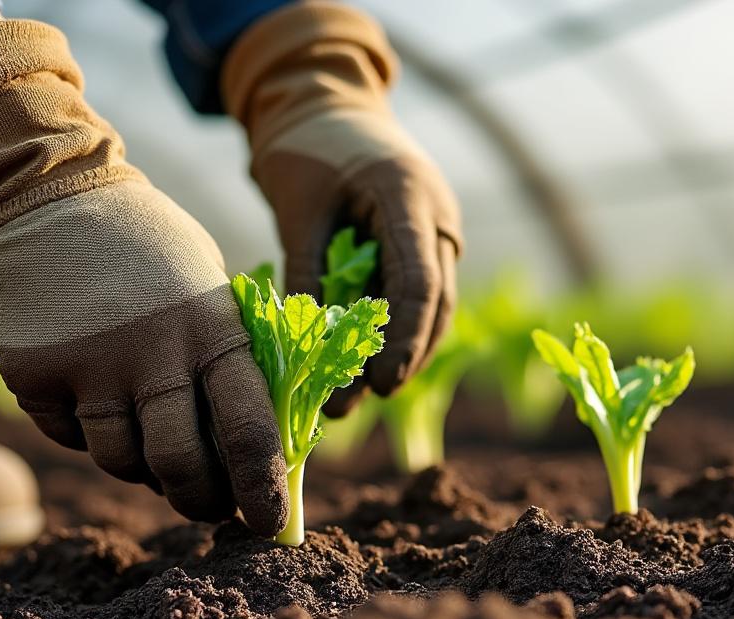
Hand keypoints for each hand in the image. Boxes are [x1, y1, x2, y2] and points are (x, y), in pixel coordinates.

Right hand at [0, 20, 287, 533]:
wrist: (44, 193)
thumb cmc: (146, 249)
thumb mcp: (206, 287)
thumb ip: (228, 360)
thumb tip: (257, 454)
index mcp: (213, 329)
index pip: (249, 431)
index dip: (262, 490)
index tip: (269, 523)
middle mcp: (153, 354)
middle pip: (182, 467)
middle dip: (202, 501)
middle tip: (211, 508)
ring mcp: (89, 367)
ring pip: (122, 461)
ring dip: (144, 469)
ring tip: (152, 442)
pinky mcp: (35, 374)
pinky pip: (71, 437)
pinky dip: (89, 433)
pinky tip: (95, 395)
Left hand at [224, 2, 461, 414]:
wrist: (323, 102)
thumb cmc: (305, 146)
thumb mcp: (298, 211)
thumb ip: (309, 275)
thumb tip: (308, 349)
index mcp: (409, 196)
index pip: (420, 282)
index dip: (404, 339)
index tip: (380, 383)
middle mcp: (435, 216)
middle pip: (435, 303)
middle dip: (402, 357)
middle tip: (361, 402)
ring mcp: (435, 229)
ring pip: (430, 306)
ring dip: (397, 350)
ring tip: (353, 396)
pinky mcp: (421, 242)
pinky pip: (411, 293)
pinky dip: (388, 327)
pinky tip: (358, 363)